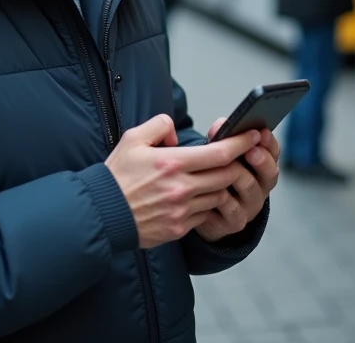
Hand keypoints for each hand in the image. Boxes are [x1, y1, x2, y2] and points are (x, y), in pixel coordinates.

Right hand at [105, 115, 259, 248]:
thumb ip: (159, 126)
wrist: (101, 213)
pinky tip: (198, 196)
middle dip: (236, 164)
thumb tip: (177, 135)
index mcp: (172, 163)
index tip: (253, 135)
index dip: (241, 143)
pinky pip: (205, 214)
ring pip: (219, 195)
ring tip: (215, 176)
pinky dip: (207, 204)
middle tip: (238, 156)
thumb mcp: (133, 139)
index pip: (220, 153)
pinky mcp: (179, 228)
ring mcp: (182, 211)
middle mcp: (181, 188)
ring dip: (222, 185)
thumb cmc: (117, 175)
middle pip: (227, 175)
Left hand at [195, 118, 280, 242]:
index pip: (273, 152)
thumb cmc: (213, 175)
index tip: (262, 132)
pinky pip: (232, 208)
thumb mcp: (217, 154)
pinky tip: (212, 190)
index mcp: (261, 166)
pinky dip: (222, 198)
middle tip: (251, 150)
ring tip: (228, 167)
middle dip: (261, 159)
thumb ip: (221, 138)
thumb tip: (221, 124)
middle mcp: (261, 186)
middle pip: (271, 172)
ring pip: (250, 187)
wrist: (202, 210)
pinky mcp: (236, 221)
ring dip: (239, 175)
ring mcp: (251, 205)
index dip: (269, 142)